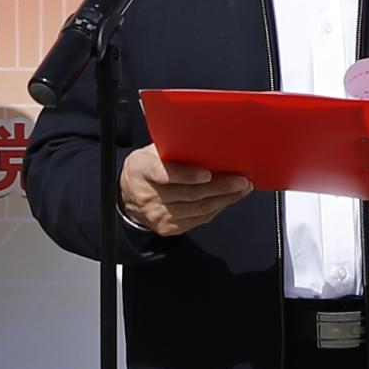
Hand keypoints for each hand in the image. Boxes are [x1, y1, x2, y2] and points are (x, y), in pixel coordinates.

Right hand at [122, 146, 249, 237]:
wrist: (128, 196)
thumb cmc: (145, 168)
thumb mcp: (151, 151)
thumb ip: (173, 147)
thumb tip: (206, 141)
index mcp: (143, 169)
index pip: (166, 174)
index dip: (188, 175)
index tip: (208, 174)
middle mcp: (148, 195)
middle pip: (189, 193)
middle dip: (220, 187)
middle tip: (240, 180)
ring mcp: (157, 214)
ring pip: (198, 209)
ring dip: (224, 199)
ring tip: (240, 189)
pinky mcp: (167, 227)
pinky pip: (198, 219)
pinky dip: (215, 209)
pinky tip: (227, 200)